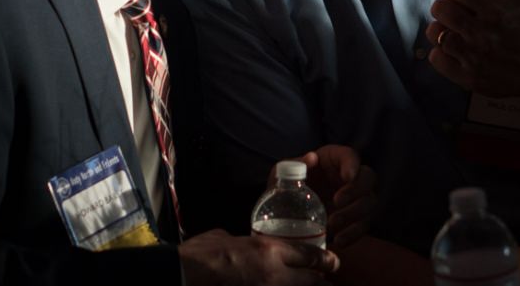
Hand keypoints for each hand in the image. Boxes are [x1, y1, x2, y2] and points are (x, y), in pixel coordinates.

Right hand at [179, 228, 338, 285]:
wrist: (187, 274)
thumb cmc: (202, 253)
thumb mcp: (227, 238)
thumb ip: (244, 240)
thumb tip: (243, 242)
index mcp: (269, 250)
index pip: (310, 256)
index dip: (325, 260)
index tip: (333, 261)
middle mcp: (274, 274)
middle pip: (312, 281)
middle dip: (322, 281)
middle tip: (327, 280)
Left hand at [296, 145, 375, 247]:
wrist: (287, 210)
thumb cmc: (287, 185)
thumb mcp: (282, 173)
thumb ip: (291, 166)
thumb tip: (310, 158)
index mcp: (335, 160)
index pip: (351, 156)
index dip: (353, 165)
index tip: (347, 177)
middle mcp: (351, 177)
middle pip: (368, 178)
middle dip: (356, 191)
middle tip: (336, 202)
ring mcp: (356, 198)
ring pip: (370, 203)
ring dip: (354, 215)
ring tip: (331, 224)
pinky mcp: (356, 219)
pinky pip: (364, 226)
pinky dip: (354, 234)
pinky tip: (339, 240)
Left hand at [426, 0, 519, 100]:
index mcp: (495, 10)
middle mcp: (483, 34)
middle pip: (440, 8)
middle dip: (446, 8)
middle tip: (458, 14)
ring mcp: (474, 58)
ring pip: (435, 33)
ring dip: (442, 30)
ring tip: (457, 32)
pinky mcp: (468, 78)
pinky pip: (435, 59)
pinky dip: (441, 54)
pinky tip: (456, 50)